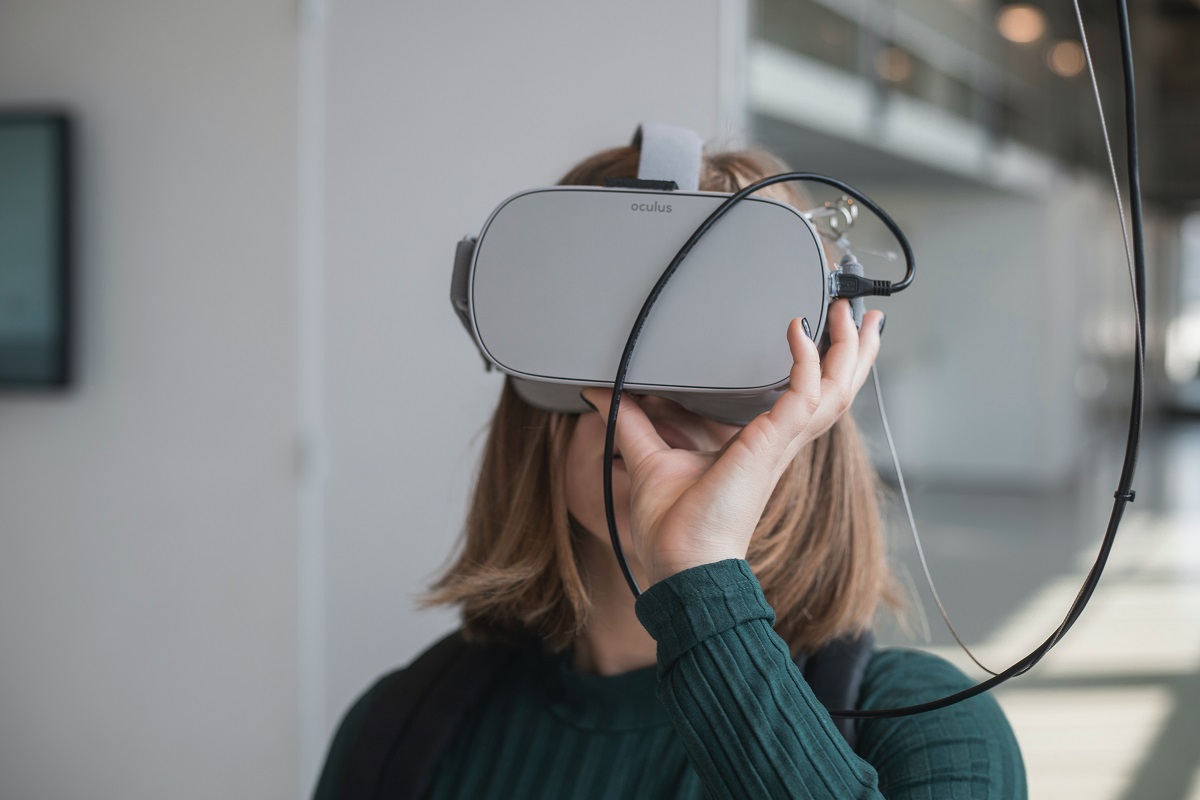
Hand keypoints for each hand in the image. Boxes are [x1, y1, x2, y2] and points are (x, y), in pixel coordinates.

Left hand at [581, 300, 882, 585]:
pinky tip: (797, 332)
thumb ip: (630, 421)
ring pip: (835, 390)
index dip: (826, 366)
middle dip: (854, 350)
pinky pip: (802, 394)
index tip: (826, 331)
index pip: (809, 398)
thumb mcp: (650, 458)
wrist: (682, 564)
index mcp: (764, 445)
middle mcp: (781, 442)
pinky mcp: (770, 445)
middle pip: (837, 390)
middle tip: (863, 314)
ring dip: (848, 349)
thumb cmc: (674, 528)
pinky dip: (804, 362)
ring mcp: (780, 444)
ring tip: (853, 314)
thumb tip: (601, 393)